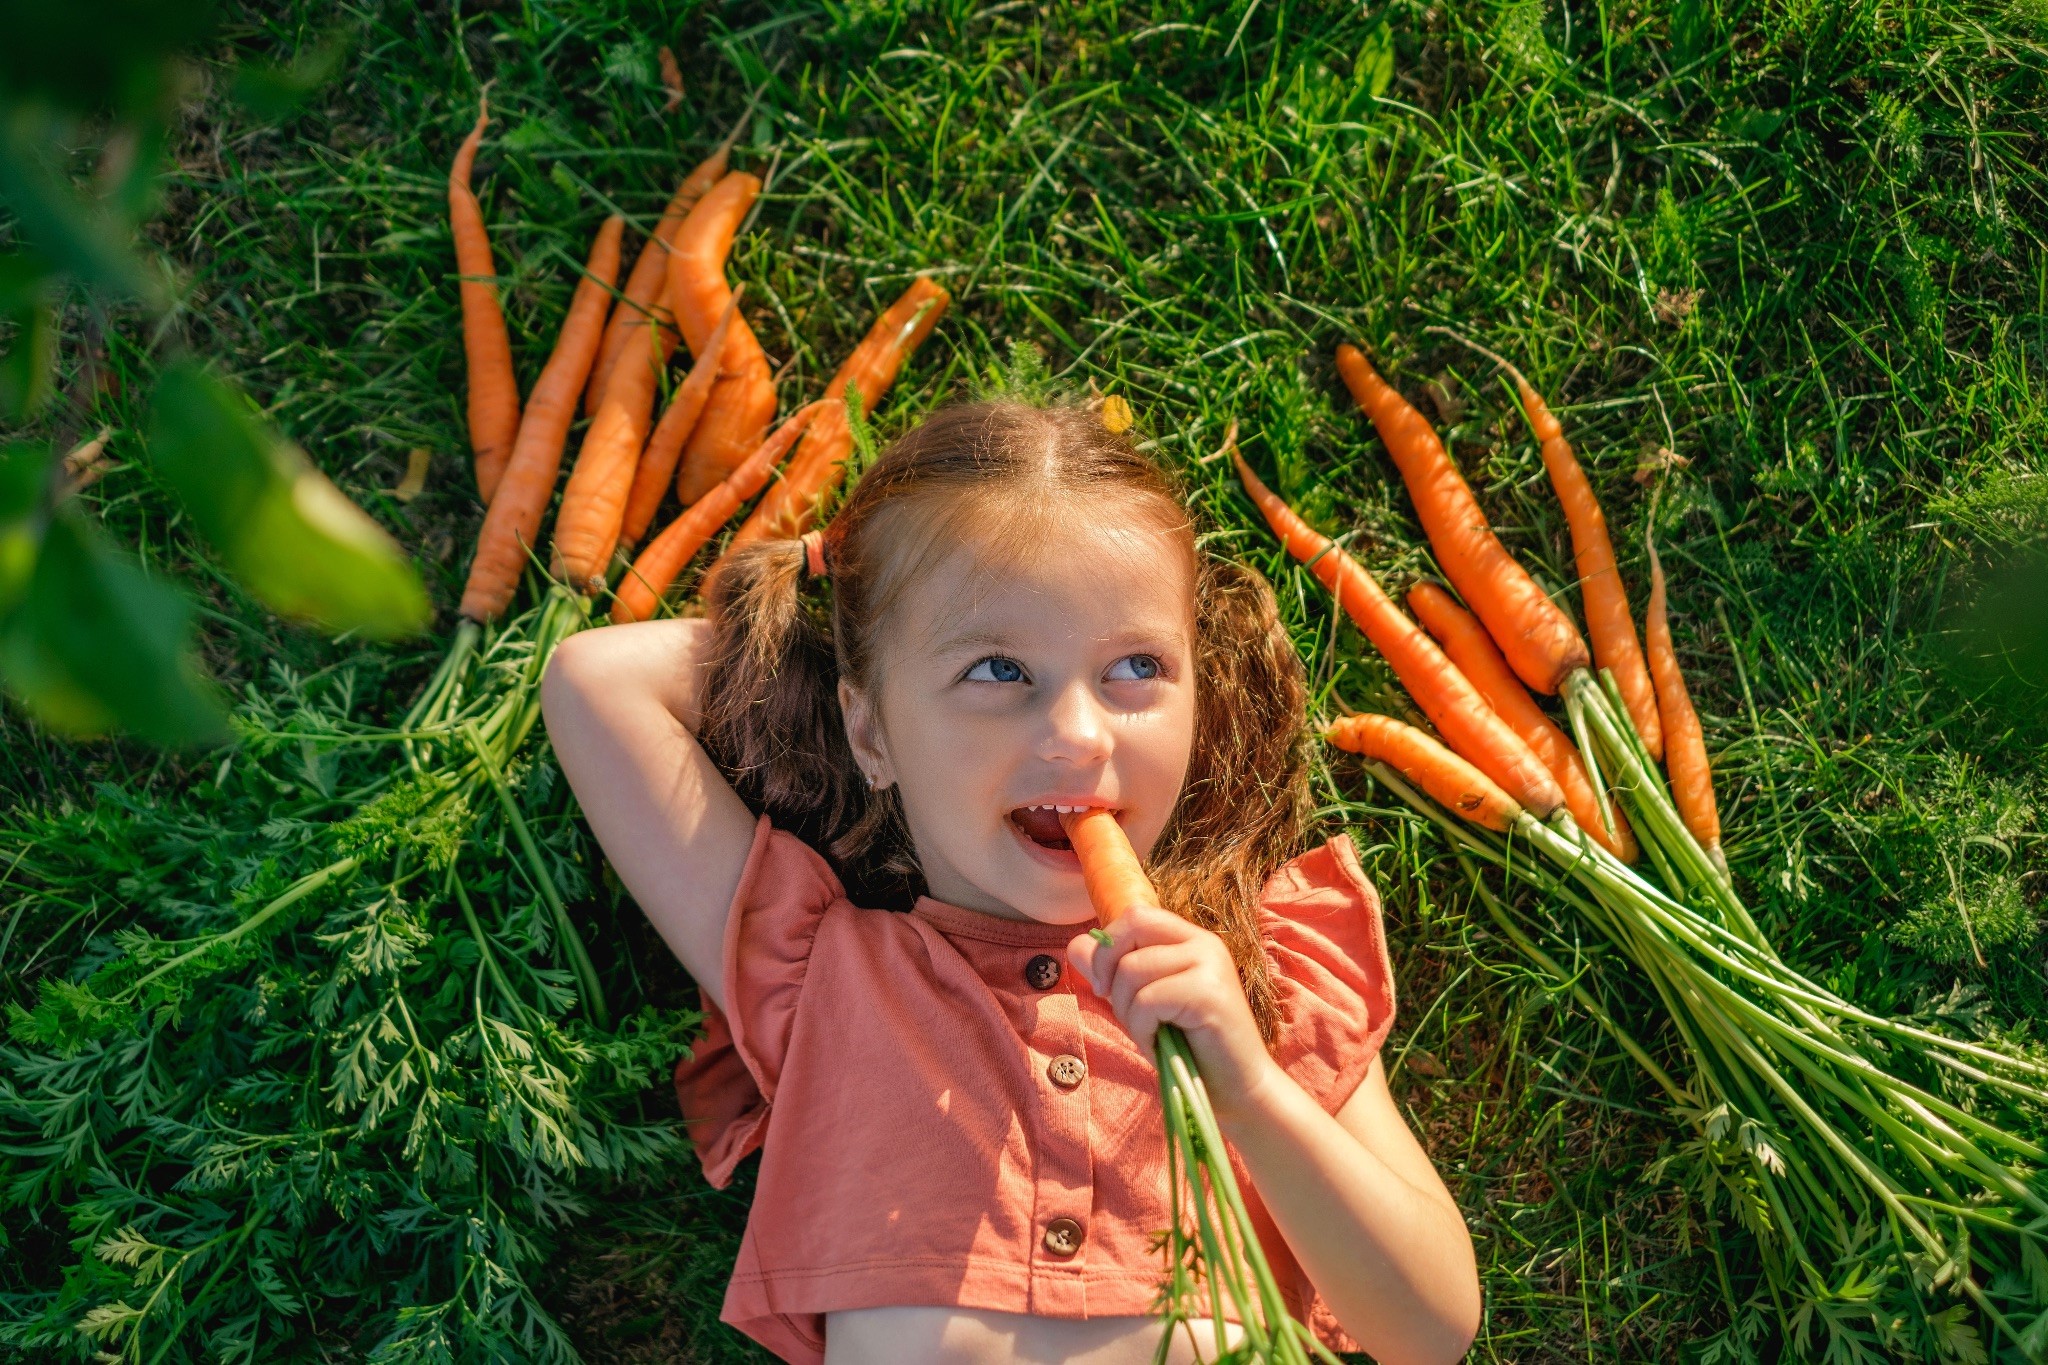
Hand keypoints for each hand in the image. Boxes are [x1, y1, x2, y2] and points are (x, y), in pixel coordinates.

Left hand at [1067, 906, 1282, 1119]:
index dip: (1108, 947)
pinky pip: (1148, 1000)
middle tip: (1124, 1011)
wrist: (1236, 1090)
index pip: (1136, 914)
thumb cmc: (1188, 1049)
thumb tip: (1075, 945)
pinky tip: (1159, 1045)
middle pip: (1131, 928)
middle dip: (1109, 970)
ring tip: (1151, 1034)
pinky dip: (1142, 1029)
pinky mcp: (1209, 992)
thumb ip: (1113, 973)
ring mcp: (1210, 965)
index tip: (1104, 987)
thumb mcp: (1141, 1004)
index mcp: (1191, 940)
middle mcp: (1204, 944)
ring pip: (1133, 969)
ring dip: (1128, 1011)